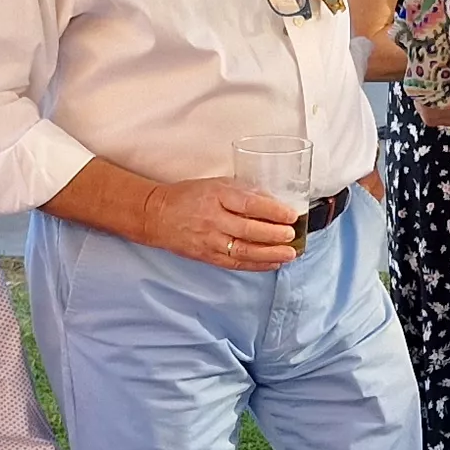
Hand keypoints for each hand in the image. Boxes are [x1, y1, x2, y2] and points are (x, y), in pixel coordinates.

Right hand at [143, 177, 300, 271]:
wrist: (157, 215)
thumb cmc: (189, 196)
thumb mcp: (216, 184)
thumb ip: (244, 192)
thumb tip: (273, 202)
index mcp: (216, 196)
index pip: (249, 204)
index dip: (272, 211)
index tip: (291, 215)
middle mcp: (213, 219)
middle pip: (248, 230)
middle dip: (274, 235)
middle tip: (292, 236)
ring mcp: (210, 240)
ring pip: (244, 250)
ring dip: (270, 254)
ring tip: (289, 254)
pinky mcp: (207, 256)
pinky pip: (235, 262)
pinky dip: (256, 265)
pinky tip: (272, 264)